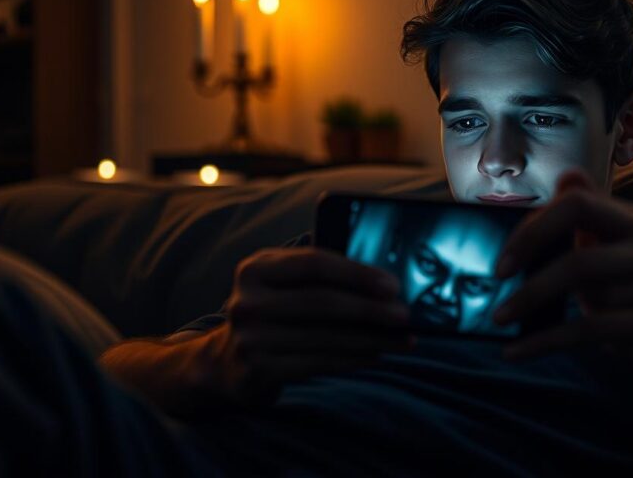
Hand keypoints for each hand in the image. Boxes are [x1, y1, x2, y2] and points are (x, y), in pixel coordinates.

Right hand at [204, 247, 413, 405]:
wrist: (227, 360)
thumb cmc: (274, 312)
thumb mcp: (284, 284)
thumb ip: (321, 274)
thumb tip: (385, 282)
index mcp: (256, 267)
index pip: (314, 263)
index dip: (357, 273)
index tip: (393, 285)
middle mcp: (247, 301)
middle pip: (322, 302)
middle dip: (371, 309)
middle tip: (405, 315)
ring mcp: (249, 337)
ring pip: (325, 337)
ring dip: (372, 339)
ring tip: (403, 339)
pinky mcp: (257, 369)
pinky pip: (318, 363)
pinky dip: (353, 359)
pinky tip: (376, 355)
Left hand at [491, 169, 632, 430]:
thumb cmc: (631, 301)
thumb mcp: (607, 256)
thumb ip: (585, 220)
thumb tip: (566, 177)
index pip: (577, 202)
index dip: (534, 229)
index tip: (503, 262)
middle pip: (579, 254)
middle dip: (530, 279)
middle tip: (497, 300)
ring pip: (585, 295)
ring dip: (538, 314)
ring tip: (507, 323)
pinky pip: (591, 329)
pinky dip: (546, 342)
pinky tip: (517, 351)